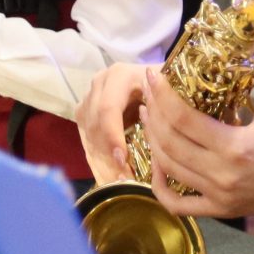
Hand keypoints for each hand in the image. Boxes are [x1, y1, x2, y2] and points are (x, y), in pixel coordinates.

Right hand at [76, 62, 154, 185]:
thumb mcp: (168, 91)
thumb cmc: (164, 86)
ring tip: (119, 178)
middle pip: (95, 123)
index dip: (112, 135)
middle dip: (107, 152)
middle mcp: (99, 83)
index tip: (122, 159)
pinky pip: (86, 137)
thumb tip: (164, 137)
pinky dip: (97, 156)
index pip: (108, 108)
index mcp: (120, 76)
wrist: (152, 78)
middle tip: (123, 176)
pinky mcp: (85, 111)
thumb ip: (165, 107)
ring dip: (102, 157)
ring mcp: (89, 96)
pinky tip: (109, 172)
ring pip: (88, 132)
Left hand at [140, 62, 253, 219]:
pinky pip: (179, 204)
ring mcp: (220, 196)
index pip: (183, 119)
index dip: (163, 95)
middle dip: (153, 116)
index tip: (154, 76)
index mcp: (236, 146)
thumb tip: (248, 37)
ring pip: (170, 170)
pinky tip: (157, 165)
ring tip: (149, 119)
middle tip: (148, 94)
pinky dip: (160, 187)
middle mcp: (223, 174)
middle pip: (169, 143)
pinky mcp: (221, 209)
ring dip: (153, 143)